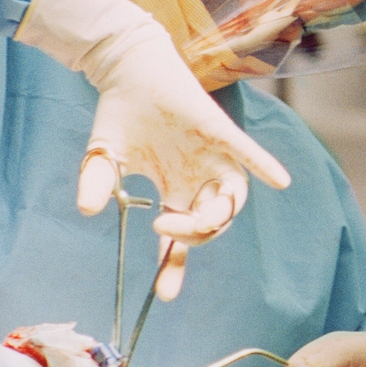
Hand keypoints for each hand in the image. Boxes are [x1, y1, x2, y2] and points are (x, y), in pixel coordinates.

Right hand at [15, 0, 290, 300]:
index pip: (182, 239)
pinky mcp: (218, 131)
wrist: (129, 70)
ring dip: (217, 215)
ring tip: (190, 220)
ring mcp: (212, 157)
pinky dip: (264, 164)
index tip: (165, 296)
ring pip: (232, 196)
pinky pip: (247, 151)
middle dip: (191, 238)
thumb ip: (98, 185)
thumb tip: (85, 209)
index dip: (174, 266)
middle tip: (163, 232)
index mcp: (176, 191)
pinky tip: (280, 180)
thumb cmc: (121, 115)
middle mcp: (200, 179)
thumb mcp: (103, 158)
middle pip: (212, 224)